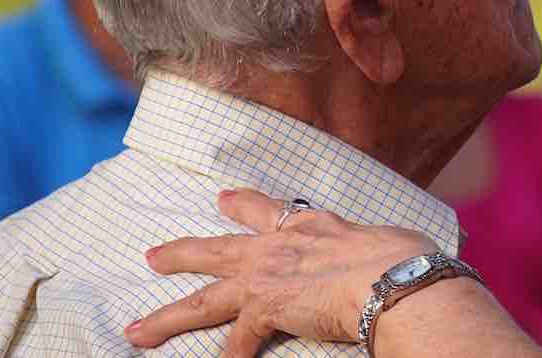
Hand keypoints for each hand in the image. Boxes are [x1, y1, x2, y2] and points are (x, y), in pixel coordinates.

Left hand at [124, 188, 436, 356]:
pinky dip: (230, 355)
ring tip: (137, 329)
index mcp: (312, 225)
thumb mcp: (387, 241)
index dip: (243, 205)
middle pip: (219, 248)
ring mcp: (267, 276)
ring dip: (167, 316)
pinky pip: (237, 341)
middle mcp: (281, 246)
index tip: (223, 198)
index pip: (269, 210)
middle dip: (183, 253)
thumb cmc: (403, 259)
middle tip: (153, 256)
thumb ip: (372, 248)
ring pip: (204, 298)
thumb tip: (398, 257)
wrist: (394, 278)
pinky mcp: (265, 308)